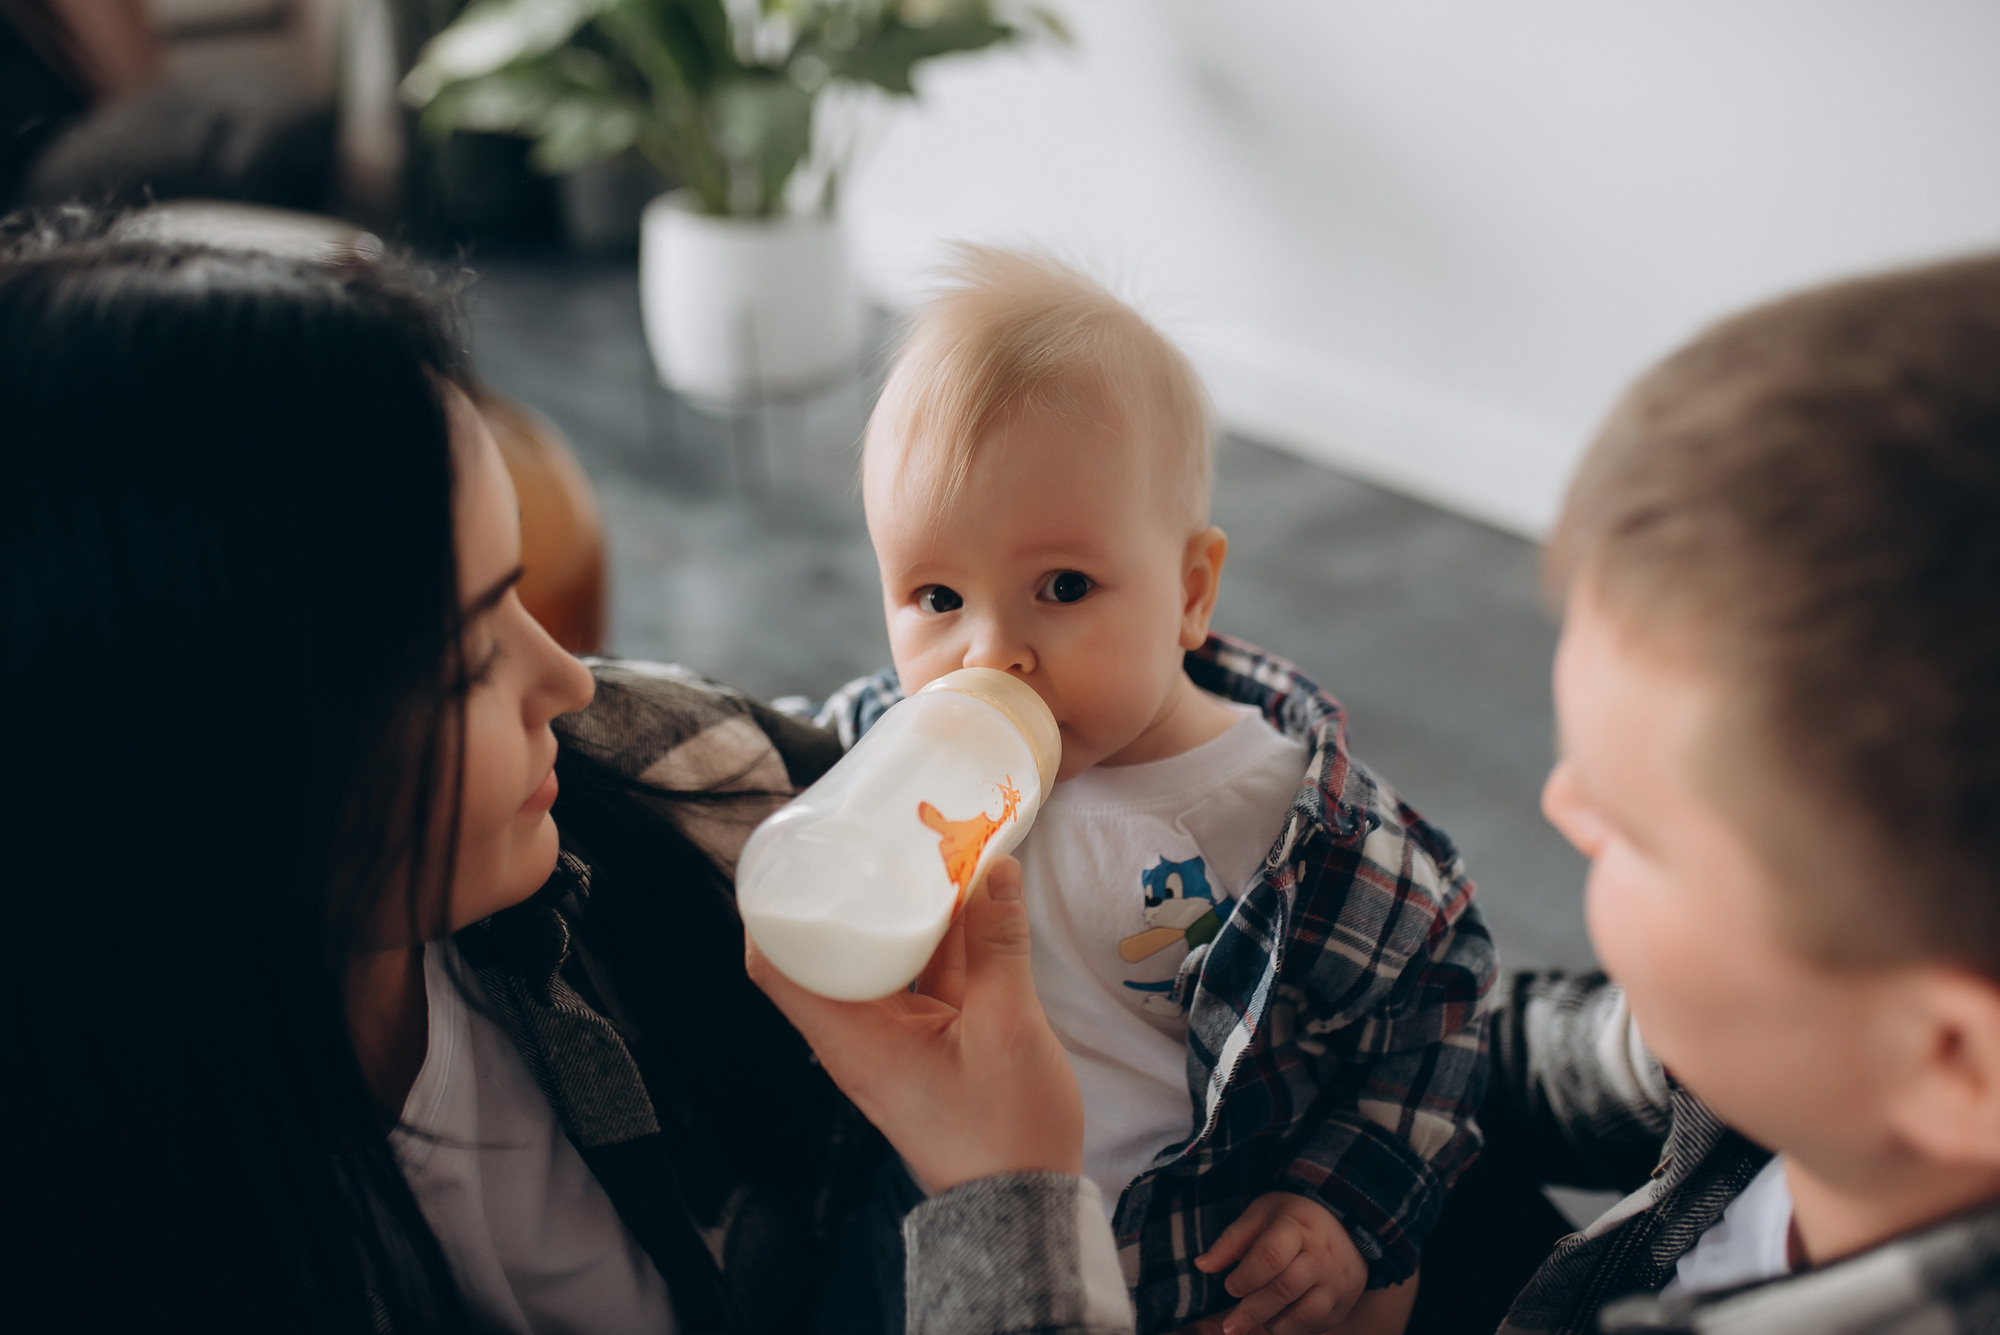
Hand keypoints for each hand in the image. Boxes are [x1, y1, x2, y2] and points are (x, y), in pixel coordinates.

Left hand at [745, 856, 1083, 1191]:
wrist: (1026, 1211)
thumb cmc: (1004, 1132)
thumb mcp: (1007, 1027)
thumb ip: (999, 946)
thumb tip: (996, 868)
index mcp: (851, 1037)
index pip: (774, 967)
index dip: (768, 907)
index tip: (790, 853)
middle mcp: (859, 1037)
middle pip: (830, 952)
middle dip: (851, 893)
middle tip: (871, 831)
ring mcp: (893, 1042)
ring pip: (883, 961)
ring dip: (904, 913)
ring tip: (929, 851)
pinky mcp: (927, 1046)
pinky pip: (922, 981)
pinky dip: (940, 943)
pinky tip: (971, 903)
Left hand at [1194, 1192, 1369, 1334]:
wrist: (1347, 1226)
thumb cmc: (1293, 1220)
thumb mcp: (1261, 1215)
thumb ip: (1231, 1240)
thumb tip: (1201, 1265)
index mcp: (1297, 1227)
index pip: (1270, 1256)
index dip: (1245, 1276)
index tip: (1230, 1287)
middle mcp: (1322, 1256)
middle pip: (1284, 1290)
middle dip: (1251, 1311)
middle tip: (1230, 1327)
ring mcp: (1337, 1282)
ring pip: (1304, 1314)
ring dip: (1274, 1324)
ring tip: (1258, 1321)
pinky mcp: (1343, 1304)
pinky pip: (1316, 1326)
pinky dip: (1293, 1330)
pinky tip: (1278, 1322)